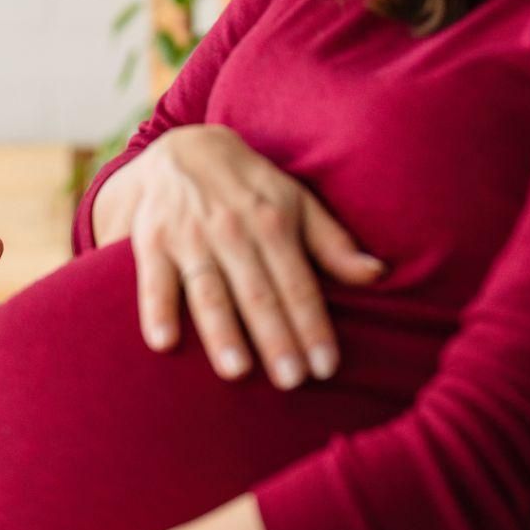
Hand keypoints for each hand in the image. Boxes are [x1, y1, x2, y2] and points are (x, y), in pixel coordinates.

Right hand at [92, 125, 383, 388]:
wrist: (183, 147)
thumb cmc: (248, 187)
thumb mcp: (296, 202)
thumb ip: (332, 243)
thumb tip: (378, 275)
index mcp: (274, 222)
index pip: (299, 284)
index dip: (313, 326)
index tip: (326, 368)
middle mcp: (233, 230)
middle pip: (258, 293)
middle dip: (276, 338)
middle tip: (292, 381)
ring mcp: (189, 236)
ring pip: (209, 291)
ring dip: (222, 332)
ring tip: (237, 372)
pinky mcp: (151, 240)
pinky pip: (153, 281)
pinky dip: (157, 310)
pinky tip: (164, 343)